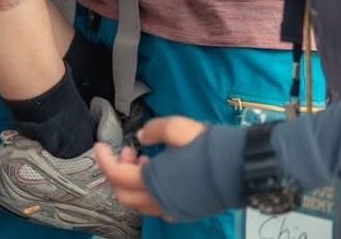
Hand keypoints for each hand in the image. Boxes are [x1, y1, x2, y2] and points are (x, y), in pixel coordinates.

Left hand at [94, 116, 209, 217]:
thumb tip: (140, 136)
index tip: (100, 146)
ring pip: (138, 203)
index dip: (104, 160)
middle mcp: (158, 202)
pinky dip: (148, 192)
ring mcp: (172, 210)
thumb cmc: (208, 148)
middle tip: (127, 152)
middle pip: (123, 195)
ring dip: (133, 182)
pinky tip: (160, 174)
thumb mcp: (177, 128)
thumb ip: (153, 130)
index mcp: (152, 182)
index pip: (116, 175)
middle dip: (118, 172)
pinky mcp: (184, 212)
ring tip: (144, 160)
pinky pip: (156, 207)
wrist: (240, 168)